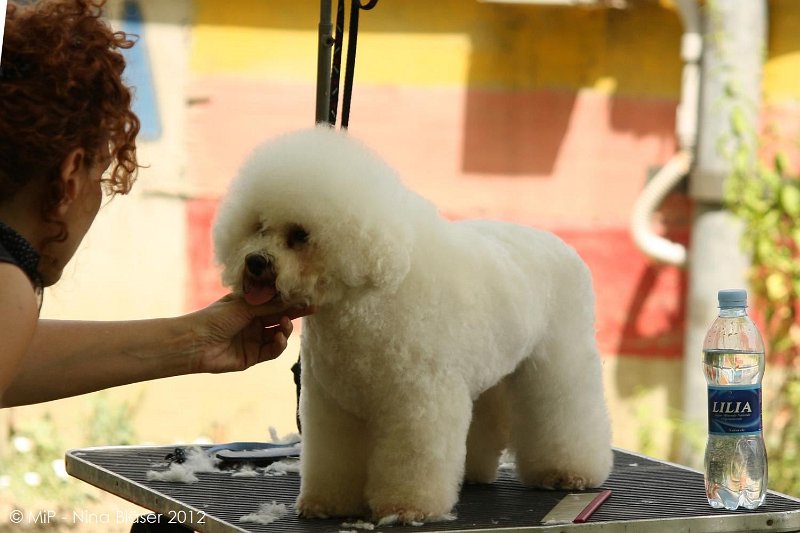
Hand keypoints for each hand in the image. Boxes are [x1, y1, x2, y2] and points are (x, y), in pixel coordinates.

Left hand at [185, 294, 313, 373]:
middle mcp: (252, 322)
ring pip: (279, 334)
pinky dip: (279, 344)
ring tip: (284, 325)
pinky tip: (278, 337)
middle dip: (294, 314)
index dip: (291, 300)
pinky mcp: (253, 356)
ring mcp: (253, 340)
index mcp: (249, 306)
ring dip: (285, 329)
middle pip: (279, 317)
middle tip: (309, 309)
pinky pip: (272, 351)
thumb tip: (293, 297)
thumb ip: (270, 305)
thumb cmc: (215, 318)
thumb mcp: (245, 306)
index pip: (275, 302)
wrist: (195, 343)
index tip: (308, 297)